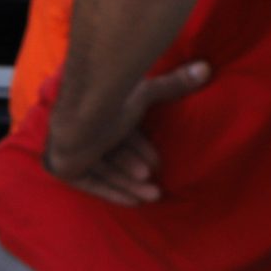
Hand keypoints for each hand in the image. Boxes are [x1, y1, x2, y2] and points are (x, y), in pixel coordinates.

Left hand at [44, 60, 210, 205]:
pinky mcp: (65, 167)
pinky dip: (112, 192)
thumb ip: (174, 84)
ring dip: (129, 184)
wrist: (83, 117)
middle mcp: (83, 131)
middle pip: (114, 156)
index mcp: (97, 112)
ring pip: (105, 172)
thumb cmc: (113, 102)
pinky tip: (132, 203)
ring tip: (153, 196)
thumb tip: (206, 67)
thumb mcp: (147, 93)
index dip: (140, 150)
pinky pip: (92, 185)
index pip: (120, 135)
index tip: (157, 163)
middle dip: (136, 171)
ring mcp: (72, 150)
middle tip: (156, 185)